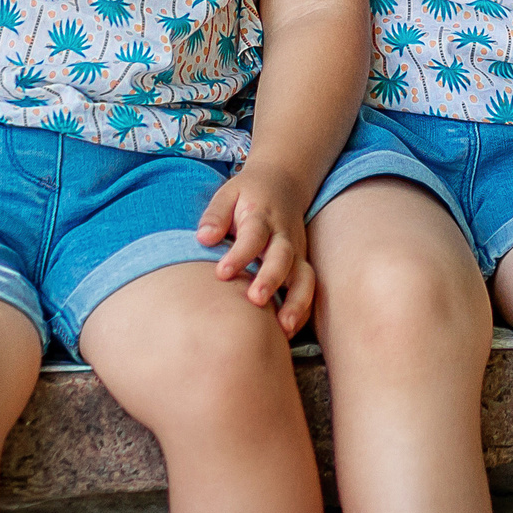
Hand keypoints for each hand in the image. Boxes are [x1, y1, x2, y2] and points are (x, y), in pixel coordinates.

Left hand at [197, 163, 315, 336]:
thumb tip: (203, 238)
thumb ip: (215, 215)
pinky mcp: (303, 265)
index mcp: (261, 216)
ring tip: (283, 327)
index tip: (221, 273)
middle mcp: (283, 235)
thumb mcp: (228, 193)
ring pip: (304, 277)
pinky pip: (308, 289)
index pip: (253, 235)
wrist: (284, 182)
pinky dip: (303, 311)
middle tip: (256, 300)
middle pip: (283, 257)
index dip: (240, 254)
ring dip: (296, 302)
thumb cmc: (248, 194)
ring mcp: (297, 252)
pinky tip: (289, 331)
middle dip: (271, 279)